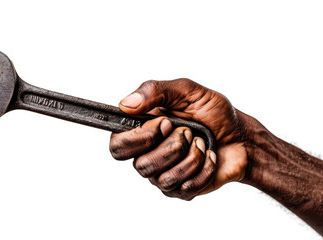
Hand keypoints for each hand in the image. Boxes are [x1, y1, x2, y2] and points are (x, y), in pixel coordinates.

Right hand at [109, 79, 248, 199]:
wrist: (242, 137)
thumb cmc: (214, 114)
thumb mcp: (187, 91)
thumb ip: (154, 91)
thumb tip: (126, 104)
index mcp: (142, 131)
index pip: (117, 145)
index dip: (140, 137)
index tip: (166, 123)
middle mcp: (148, 155)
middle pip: (139, 166)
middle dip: (170, 148)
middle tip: (187, 132)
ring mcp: (163, 174)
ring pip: (164, 177)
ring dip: (191, 156)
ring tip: (201, 142)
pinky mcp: (181, 190)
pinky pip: (185, 186)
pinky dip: (204, 167)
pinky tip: (209, 157)